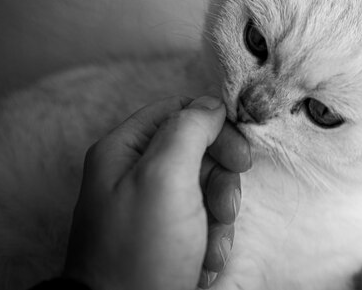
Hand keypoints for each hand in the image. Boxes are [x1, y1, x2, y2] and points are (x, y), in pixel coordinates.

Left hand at [62, 96, 250, 289]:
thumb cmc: (140, 250)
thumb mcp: (165, 178)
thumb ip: (188, 130)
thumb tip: (211, 104)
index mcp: (124, 149)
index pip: (178, 110)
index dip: (213, 125)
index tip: (237, 153)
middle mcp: (135, 172)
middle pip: (197, 149)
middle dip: (220, 178)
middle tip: (225, 205)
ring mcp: (152, 204)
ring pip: (206, 185)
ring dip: (220, 214)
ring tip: (211, 244)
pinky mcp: (166, 232)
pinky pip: (203, 217)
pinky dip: (212, 237)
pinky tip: (205, 259)